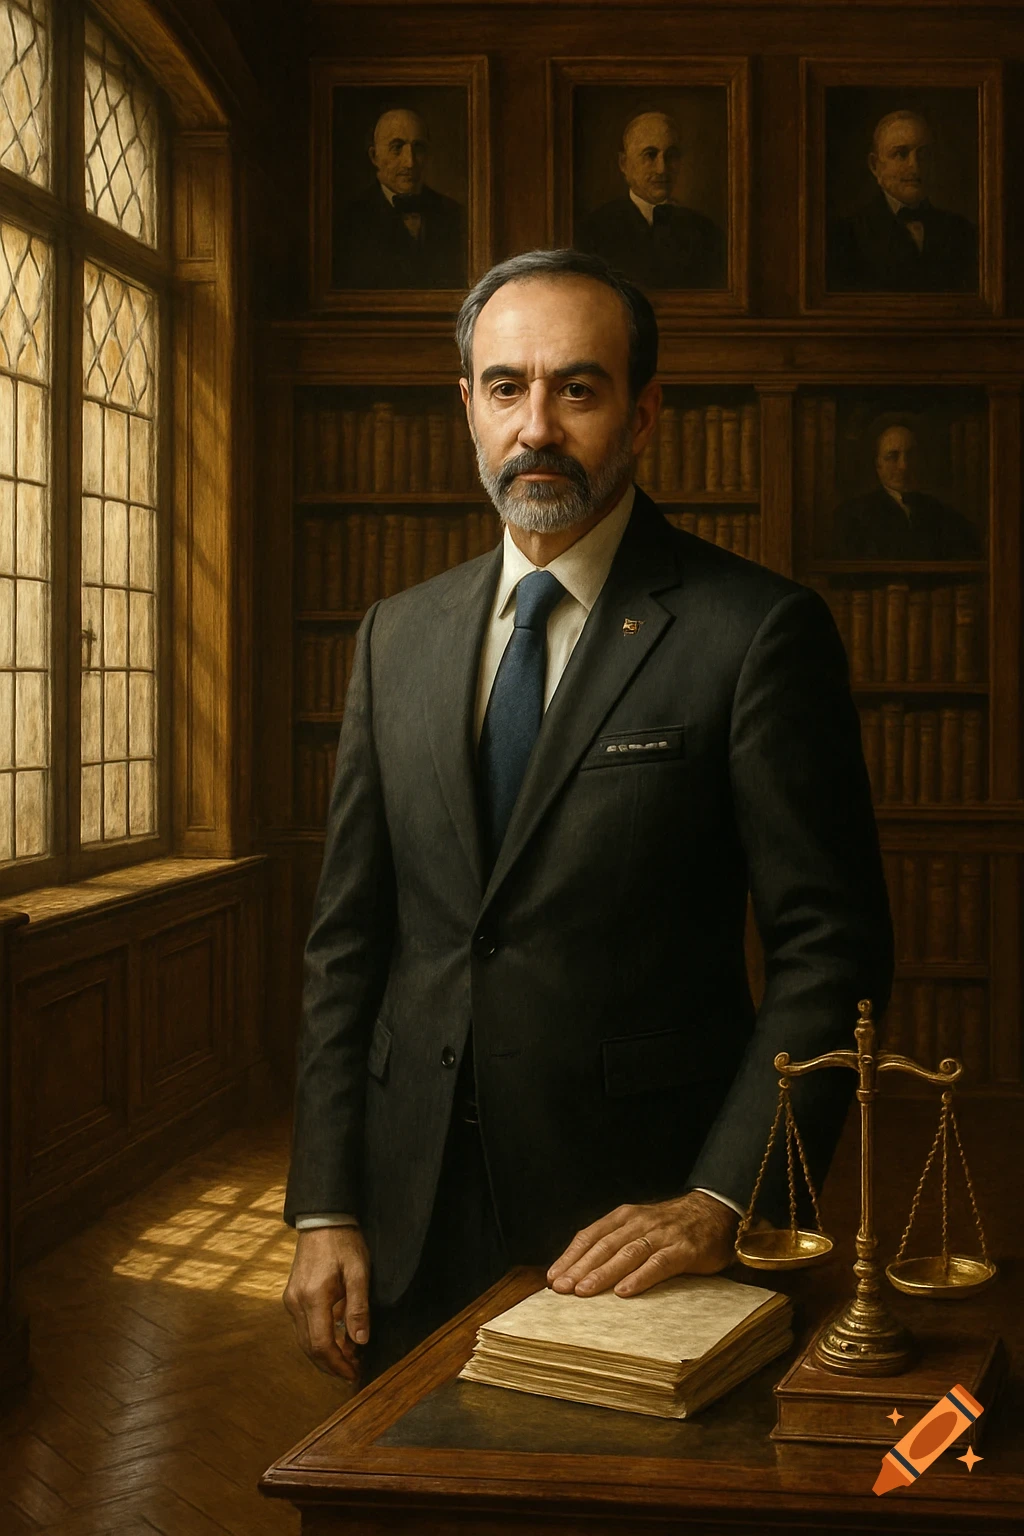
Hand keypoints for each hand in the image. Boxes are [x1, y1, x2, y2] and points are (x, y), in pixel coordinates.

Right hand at [283, 1226, 370, 1380]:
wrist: (322, 1220)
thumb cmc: (344, 1243)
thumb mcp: (359, 1272)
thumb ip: (358, 1307)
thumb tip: (360, 1342)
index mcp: (313, 1297)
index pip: (321, 1345)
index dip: (337, 1364)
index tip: (354, 1373)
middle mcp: (296, 1302)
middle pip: (310, 1348)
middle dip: (332, 1364)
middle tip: (354, 1370)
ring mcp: (291, 1300)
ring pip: (304, 1340)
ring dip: (326, 1353)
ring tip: (349, 1356)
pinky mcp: (291, 1296)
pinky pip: (303, 1327)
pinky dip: (319, 1338)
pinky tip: (337, 1337)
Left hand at [546, 1191, 738, 1298]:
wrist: (715, 1212)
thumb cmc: (672, 1225)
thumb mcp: (640, 1225)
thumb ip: (616, 1242)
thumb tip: (583, 1269)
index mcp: (625, 1216)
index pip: (590, 1236)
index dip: (570, 1256)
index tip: (553, 1277)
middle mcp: (640, 1223)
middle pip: (604, 1246)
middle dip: (579, 1268)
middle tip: (560, 1288)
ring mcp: (662, 1235)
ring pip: (626, 1254)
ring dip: (602, 1273)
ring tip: (583, 1291)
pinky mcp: (683, 1250)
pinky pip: (658, 1264)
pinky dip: (639, 1277)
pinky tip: (624, 1292)